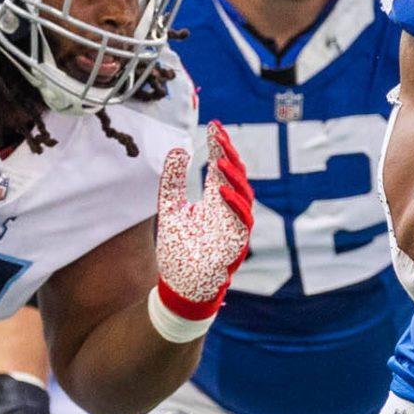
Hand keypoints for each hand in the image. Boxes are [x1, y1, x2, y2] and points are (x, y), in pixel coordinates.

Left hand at [154, 123, 253, 328]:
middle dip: (229, 155)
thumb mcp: (170, 208)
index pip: (222, 167)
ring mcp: (234, 228)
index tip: (213, 126)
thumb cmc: (179, 251)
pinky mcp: (236, 245)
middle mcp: (228, 211)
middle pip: (236, 177)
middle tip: (218, 137)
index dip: (220, 147)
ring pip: (244, 196)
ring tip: (219, 160)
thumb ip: (172, 182)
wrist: (180, 288)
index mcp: (215, 201)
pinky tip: (221, 190)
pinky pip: (242, 222)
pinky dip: (234, 205)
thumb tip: (176, 149)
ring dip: (233, 178)